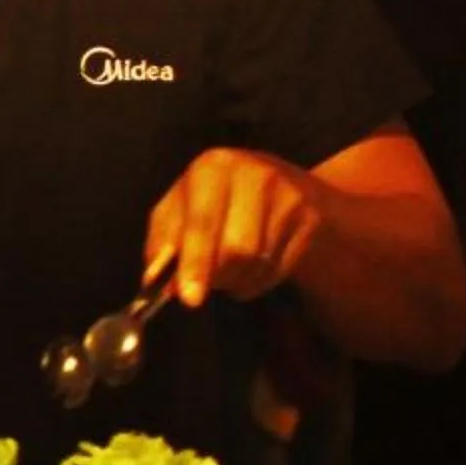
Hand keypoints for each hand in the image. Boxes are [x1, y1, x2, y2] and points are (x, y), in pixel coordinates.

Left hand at [145, 148, 325, 307]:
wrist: (281, 183)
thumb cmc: (215, 199)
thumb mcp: (179, 207)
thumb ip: (162, 240)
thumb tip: (155, 277)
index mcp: (213, 167)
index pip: (202, 223)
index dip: (194, 263)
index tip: (187, 297)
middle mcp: (255, 176)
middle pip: (235, 249)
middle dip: (214, 276)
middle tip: (199, 287)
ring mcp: (289, 197)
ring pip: (257, 264)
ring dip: (233, 280)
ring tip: (224, 267)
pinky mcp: (311, 220)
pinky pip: (277, 271)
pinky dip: (255, 281)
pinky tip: (250, 264)